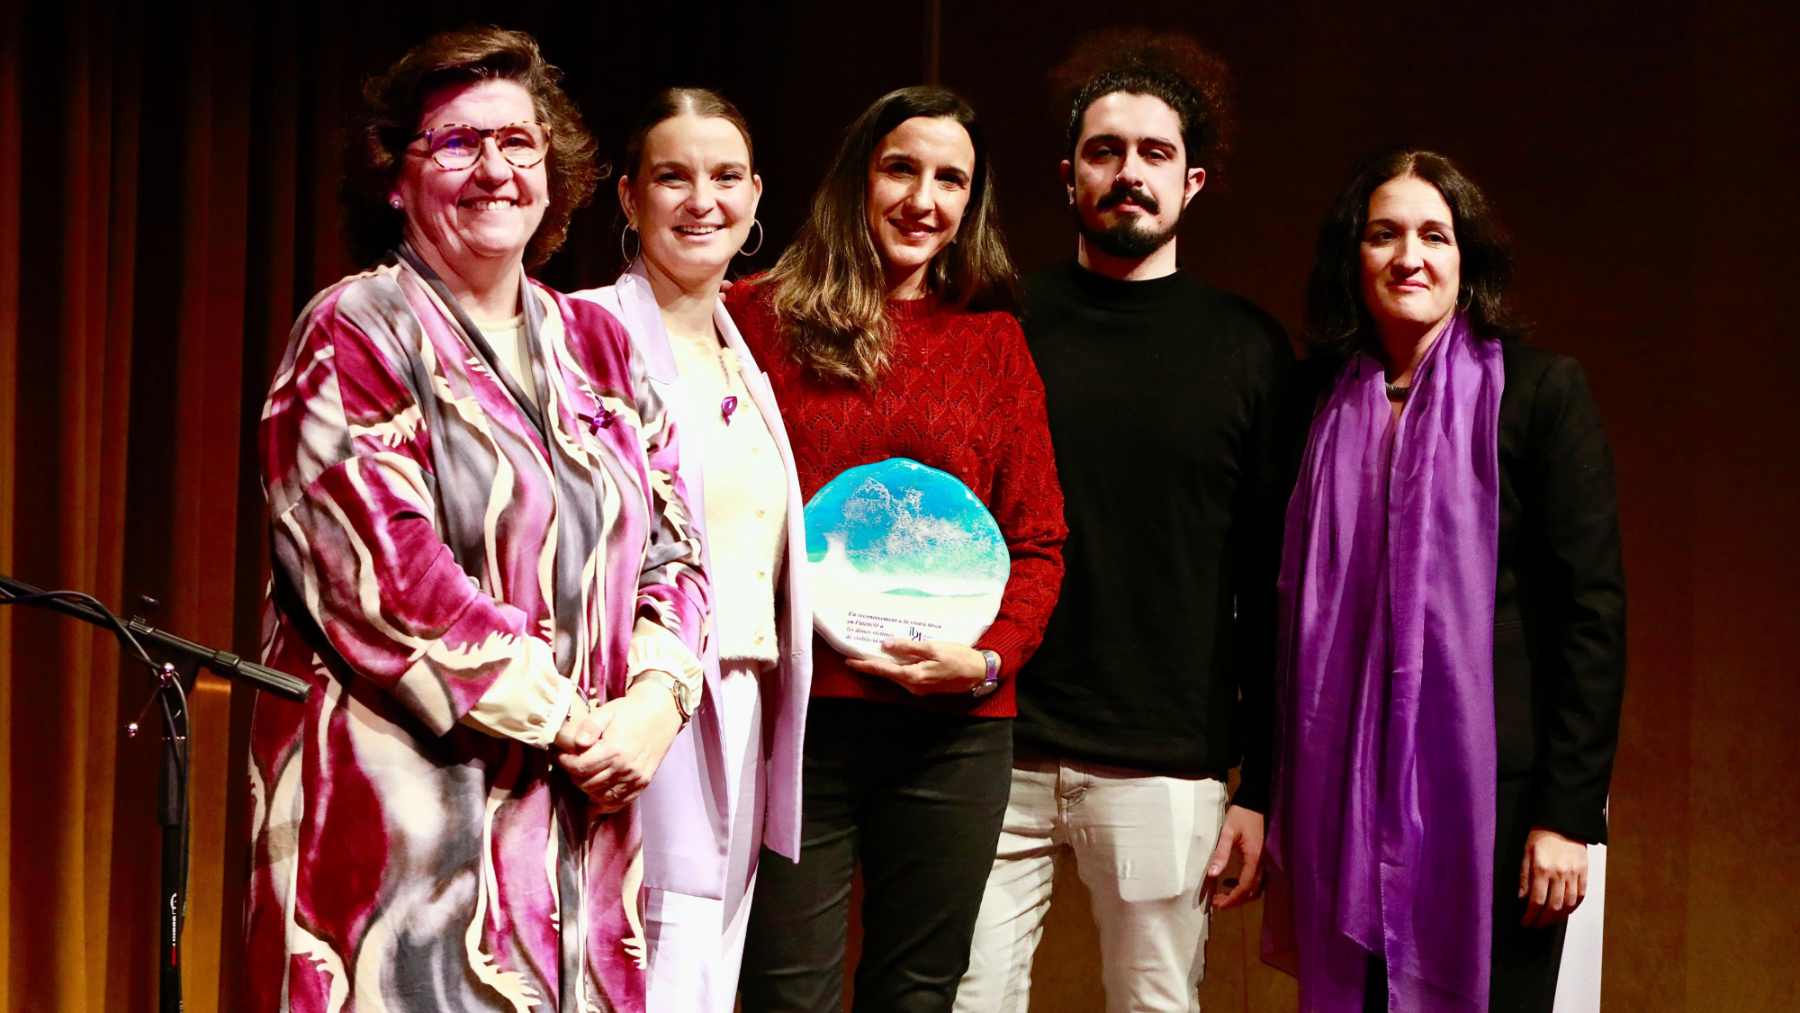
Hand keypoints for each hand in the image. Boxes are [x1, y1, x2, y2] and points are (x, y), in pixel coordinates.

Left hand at [554, 678, 682, 811]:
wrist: (660, 713)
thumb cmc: (629, 712)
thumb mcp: (606, 711)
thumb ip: (589, 726)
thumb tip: (578, 743)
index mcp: (614, 750)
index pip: (579, 768)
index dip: (564, 763)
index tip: (561, 755)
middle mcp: (625, 768)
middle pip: (587, 784)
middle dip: (573, 775)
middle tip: (571, 764)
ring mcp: (635, 779)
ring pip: (600, 796)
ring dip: (586, 789)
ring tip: (583, 775)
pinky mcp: (642, 784)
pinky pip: (619, 803)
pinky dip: (604, 803)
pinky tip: (596, 796)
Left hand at [844, 639, 985, 694]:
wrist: (979, 673)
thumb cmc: (959, 658)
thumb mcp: (933, 648)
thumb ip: (909, 648)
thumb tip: (886, 645)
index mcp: (913, 677)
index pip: (883, 670)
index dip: (865, 665)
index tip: (849, 661)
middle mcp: (913, 687)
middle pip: (888, 675)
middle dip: (873, 665)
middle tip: (858, 654)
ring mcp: (920, 689)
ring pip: (897, 676)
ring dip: (885, 666)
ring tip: (873, 654)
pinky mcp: (926, 687)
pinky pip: (907, 677)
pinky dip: (898, 668)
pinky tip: (896, 659)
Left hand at [1203, 805, 1265, 909]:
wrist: (1255, 802)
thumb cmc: (1240, 815)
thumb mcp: (1227, 832)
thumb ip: (1220, 853)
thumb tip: (1212, 875)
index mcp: (1254, 858)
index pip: (1244, 887)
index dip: (1231, 899)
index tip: (1216, 904)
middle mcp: (1262, 863)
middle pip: (1251, 891)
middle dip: (1234, 900)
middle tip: (1216, 902)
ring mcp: (1264, 861)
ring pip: (1255, 888)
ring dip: (1240, 895)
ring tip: (1222, 894)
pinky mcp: (1262, 858)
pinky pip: (1256, 880)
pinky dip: (1244, 886)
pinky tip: (1231, 881)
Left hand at [1518, 826, 1588, 927]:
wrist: (1563, 823)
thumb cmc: (1541, 836)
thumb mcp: (1525, 854)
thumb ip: (1524, 877)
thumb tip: (1522, 899)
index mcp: (1542, 868)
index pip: (1536, 901)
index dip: (1530, 916)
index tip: (1525, 922)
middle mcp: (1559, 873)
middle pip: (1553, 907)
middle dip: (1543, 921)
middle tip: (1535, 925)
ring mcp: (1574, 874)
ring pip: (1568, 905)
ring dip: (1558, 918)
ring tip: (1548, 921)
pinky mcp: (1584, 873)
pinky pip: (1581, 896)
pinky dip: (1573, 908)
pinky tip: (1565, 912)